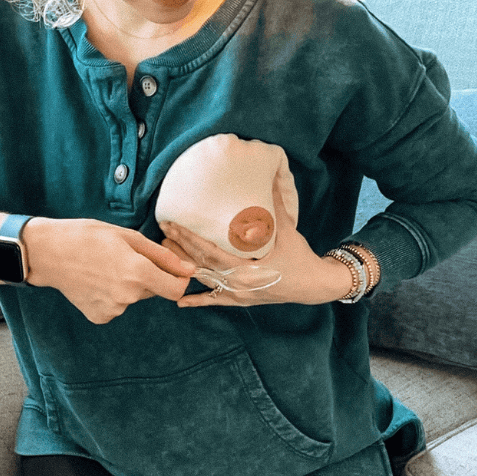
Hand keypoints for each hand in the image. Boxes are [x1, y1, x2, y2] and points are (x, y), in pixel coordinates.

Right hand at [24, 218, 195, 323]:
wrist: (49, 253)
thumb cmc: (88, 237)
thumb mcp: (128, 236)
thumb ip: (162, 256)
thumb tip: (189, 269)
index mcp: (138, 273)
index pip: (176, 289)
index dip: (179, 279)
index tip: (173, 269)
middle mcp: (128, 296)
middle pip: (154, 290)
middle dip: (148, 276)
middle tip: (124, 257)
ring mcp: (113, 309)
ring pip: (134, 296)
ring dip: (129, 284)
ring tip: (105, 266)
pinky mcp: (100, 316)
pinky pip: (118, 304)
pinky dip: (113, 294)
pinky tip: (97, 280)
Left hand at [160, 186, 352, 307]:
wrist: (314, 285)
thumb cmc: (300, 256)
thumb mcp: (287, 229)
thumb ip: (276, 203)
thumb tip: (271, 174)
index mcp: (248, 267)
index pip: (210, 251)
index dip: (189, 238)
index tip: (172, 224)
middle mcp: (239, 284)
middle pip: (202, 264)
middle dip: (180, 247)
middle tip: (162, 230)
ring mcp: (239, 294)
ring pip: (205, 281)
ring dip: (184, 268)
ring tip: (163, 254)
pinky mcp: (241, 301)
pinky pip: (215, 301)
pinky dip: (198, 300)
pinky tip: (179, 301)